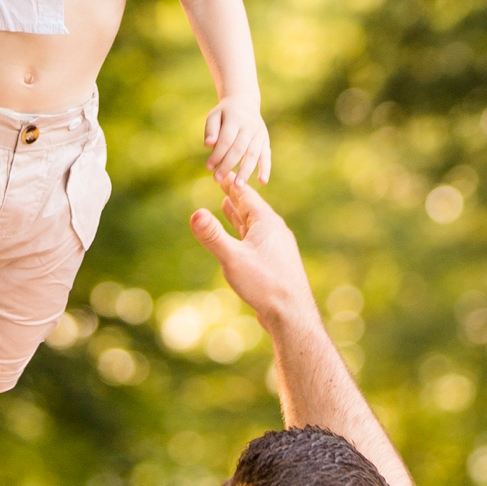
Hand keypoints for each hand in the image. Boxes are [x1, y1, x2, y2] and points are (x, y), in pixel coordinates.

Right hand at [189, 172, 311, 328]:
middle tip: (223, 182)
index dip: (232, 184)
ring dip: (239, 214)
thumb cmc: (264, 284)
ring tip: (228, 205)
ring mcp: (276, 247)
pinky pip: (257, 240)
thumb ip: (213, 236)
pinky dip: (245, 233)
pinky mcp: (275, 262)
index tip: (222, 172)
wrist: (291, 313)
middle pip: (251, 208)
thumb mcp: (233, 258)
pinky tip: (242, 239)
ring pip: (254, 224)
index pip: (247, 196)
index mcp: (267, 223)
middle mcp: (274, 231)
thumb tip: (195, 213)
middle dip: (235, 196)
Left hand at [203, 95, 270, 182]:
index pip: (226, 140)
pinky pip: (266, 156)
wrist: (245, 103)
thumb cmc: (225, 113)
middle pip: (239, 149)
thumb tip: (208, 145)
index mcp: (236, 119)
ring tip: (238, 186)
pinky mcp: (265, 141)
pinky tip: (262, 181)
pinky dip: (265, 168)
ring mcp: (259, 134)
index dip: (217, 154)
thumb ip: (211, 129)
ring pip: (253, 154)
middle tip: (217, 179)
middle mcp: (250, 127)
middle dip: (228, 165)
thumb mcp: (214, 115)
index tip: (208, 167)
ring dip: (246, 171)